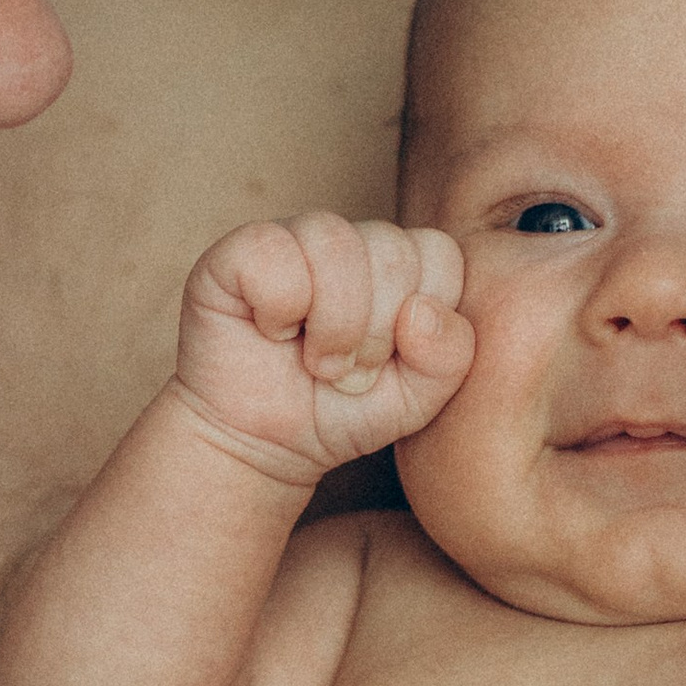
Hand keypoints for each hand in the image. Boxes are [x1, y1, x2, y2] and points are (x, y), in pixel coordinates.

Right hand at [171, 213, 469, 483]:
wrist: (257, 446)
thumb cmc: (334, 414)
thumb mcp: (413, 401)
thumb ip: (448, 359)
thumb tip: (421, 311)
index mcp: (394, 264)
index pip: (439, 253)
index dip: (421, 320)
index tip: (386, 364)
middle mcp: (346, 242)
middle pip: (392, 248)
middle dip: (376, 331)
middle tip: (346, 373)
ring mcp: (292, 239)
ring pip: (336, 242)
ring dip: (332, 324)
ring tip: (316, 362)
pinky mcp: (238, 250)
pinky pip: (275, 252)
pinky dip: (279, 307)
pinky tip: (270, 331)